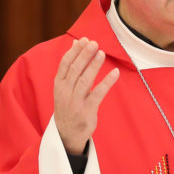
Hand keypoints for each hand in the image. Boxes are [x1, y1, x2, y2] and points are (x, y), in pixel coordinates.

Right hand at [54, 38, 118, 153]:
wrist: (66, 134)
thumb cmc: (68, 105)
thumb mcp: (64, 86)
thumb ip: (70, 66)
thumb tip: (74, 43)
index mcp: (59, 84)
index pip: (65, 64)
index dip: (75, 51)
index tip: (84, 40)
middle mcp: (65, 92)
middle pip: (74, 70)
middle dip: (84, 55)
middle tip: (94, 43)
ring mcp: (75, 102)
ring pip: (84, 80)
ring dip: (93, 66)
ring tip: (101, 53)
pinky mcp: (87, 111)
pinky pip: (98, 94)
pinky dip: (107, 82)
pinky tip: (115, 72)